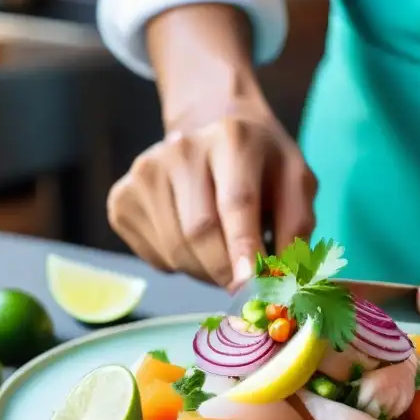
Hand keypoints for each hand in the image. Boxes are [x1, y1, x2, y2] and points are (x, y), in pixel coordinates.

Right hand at [107, 104, 316, 290]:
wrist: (213, 133)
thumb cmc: (262, 167)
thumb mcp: (296, 183)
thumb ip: (297, 227)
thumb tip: (283, 278)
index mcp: (233, 138)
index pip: (236, 202)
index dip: (243, 249)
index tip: (251, 286)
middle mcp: (181, 149)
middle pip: (199, 232)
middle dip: (227, 271)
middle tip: (248, 284)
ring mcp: (145, 172)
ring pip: (175, 252)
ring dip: (206, 272)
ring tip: (224, 255)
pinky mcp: (122, 198)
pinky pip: (155, 257)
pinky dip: (180, 266)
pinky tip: (193, 242)